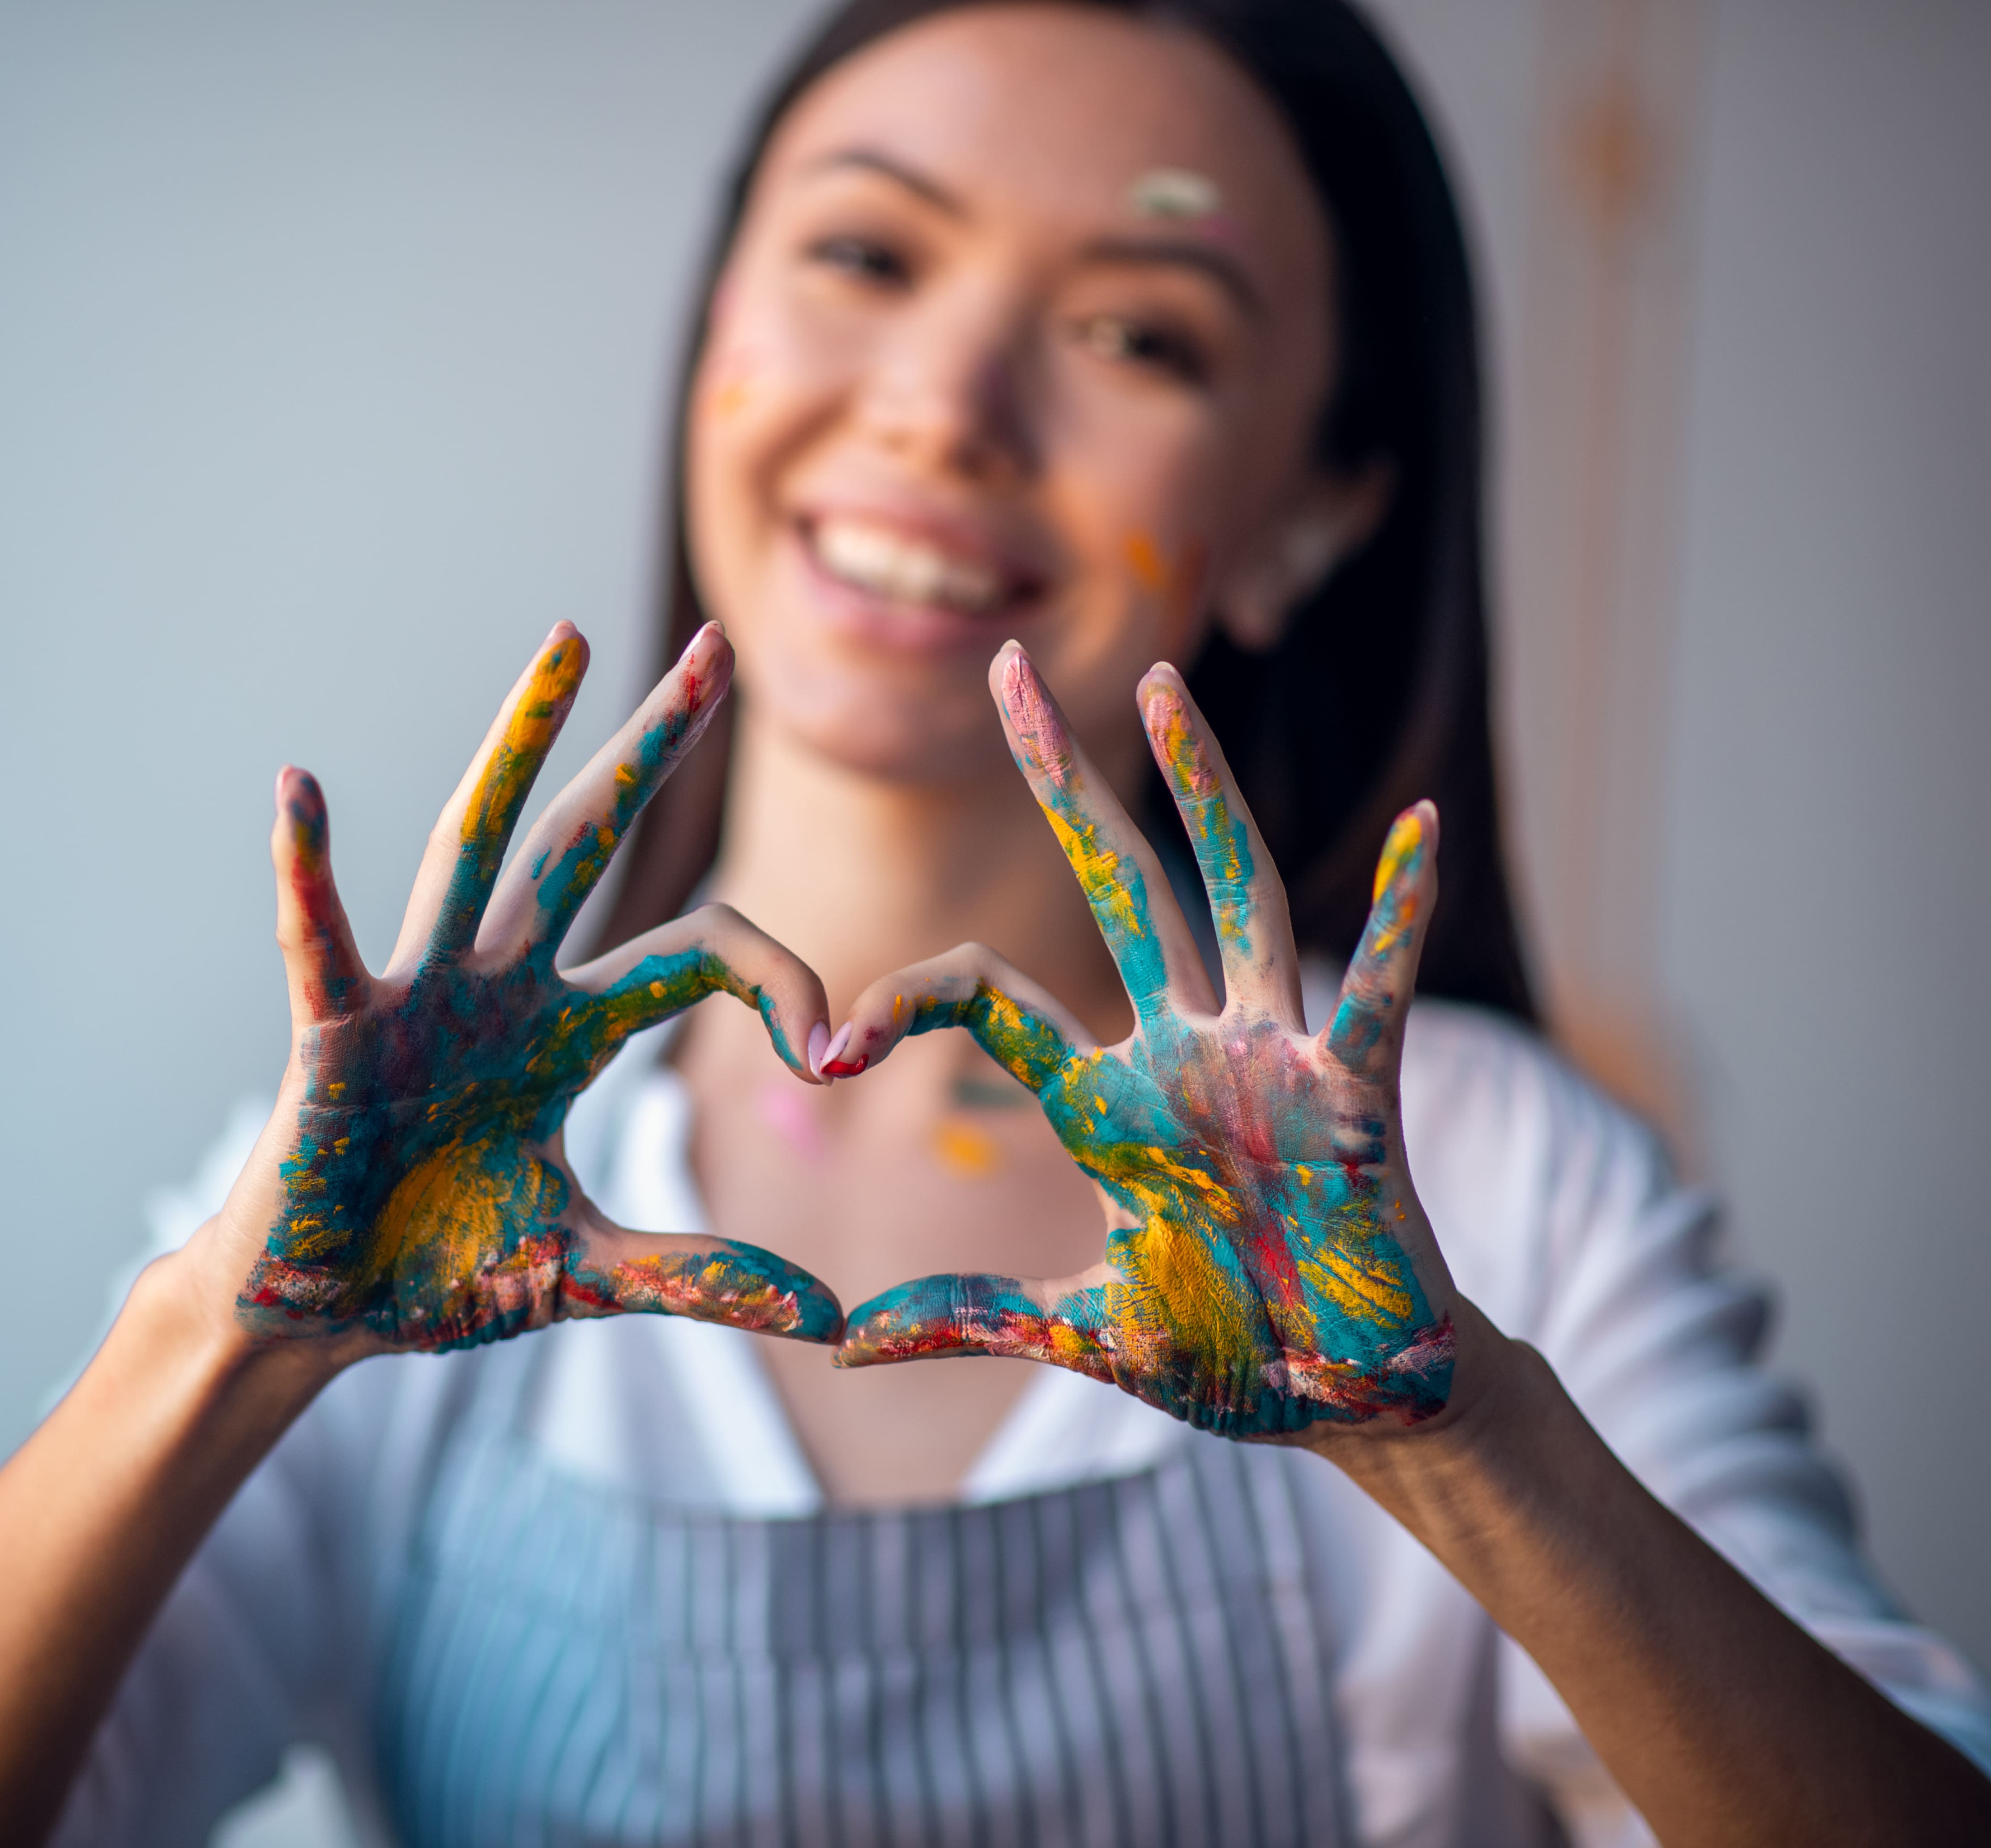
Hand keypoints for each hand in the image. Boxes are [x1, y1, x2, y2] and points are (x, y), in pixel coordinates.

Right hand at [202, 621, 842, 1356]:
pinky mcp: (335, 1031)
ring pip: (479, 844)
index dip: (776, 985)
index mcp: (563, 1033)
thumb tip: (829, 1316)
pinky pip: (319, 938)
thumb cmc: (433, 1276)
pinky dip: (304, 869)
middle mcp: (501, 988)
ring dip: (520, 740)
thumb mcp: (582, 1271)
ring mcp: (418, 996)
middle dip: (657, 743)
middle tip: (723, 645)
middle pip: (592, 839)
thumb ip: (696, 1277)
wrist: (319, 1319)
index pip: (695, 957)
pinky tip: (299, 789)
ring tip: (569, 641)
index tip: (837, 1049)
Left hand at [826, 644, 1459, 1439]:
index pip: (991, 1002)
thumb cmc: (1230, 1352)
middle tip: (1004, 667)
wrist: (1345, 1398)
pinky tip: (1424, 824)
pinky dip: (1405, 907)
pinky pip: (1383, 983)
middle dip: (1062, 778)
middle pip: (1114, 881)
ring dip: (1206, 789)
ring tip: (1169, 681)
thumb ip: (966, 1320)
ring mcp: (1273, 1057)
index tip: (826, 1045)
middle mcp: (1186, 1049)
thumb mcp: (1081, 1334)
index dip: (908, 1004)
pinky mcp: (1357, 1091)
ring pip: (1233, 893)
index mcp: (1110, 1100)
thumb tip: (837, 1345)